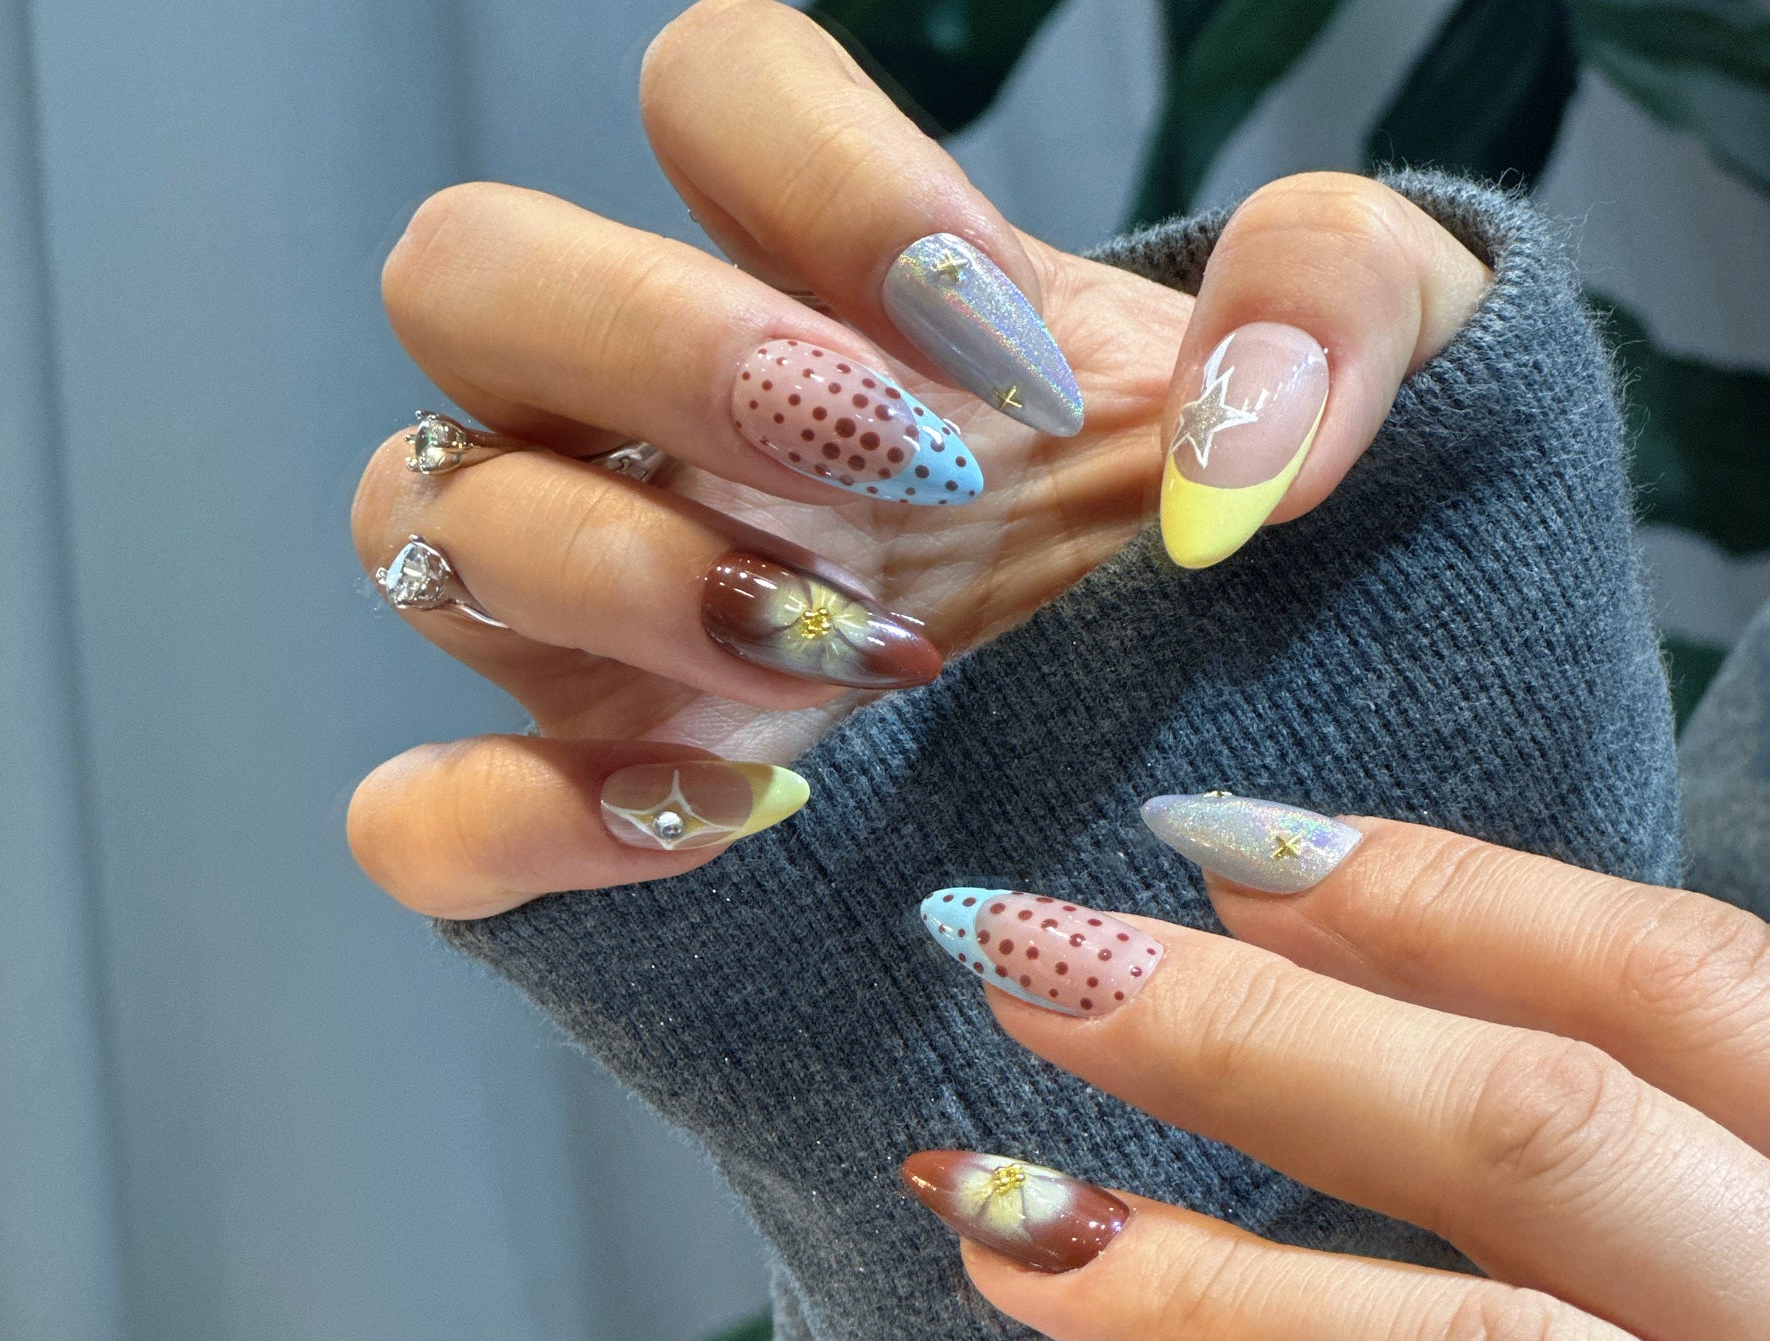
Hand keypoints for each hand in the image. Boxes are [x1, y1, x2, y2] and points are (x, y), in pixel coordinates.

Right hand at [347, 0, 1488, 918]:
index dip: (831, 185)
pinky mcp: (568, 816)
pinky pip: (419, 817)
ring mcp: (585, 625)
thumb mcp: (1351, 411)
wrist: (1159, 802)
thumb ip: (1342, 304)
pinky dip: (516, 822)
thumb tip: (1236, 433)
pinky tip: (715, 820)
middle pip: (469, 272)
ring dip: (633, 579)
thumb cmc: (1220, 583)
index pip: (705, 90)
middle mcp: (652, 429)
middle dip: (673, 357)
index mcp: (812, 286)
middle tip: (903, 486)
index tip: (1013, 367)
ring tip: (861, 668)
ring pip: (423, 524)